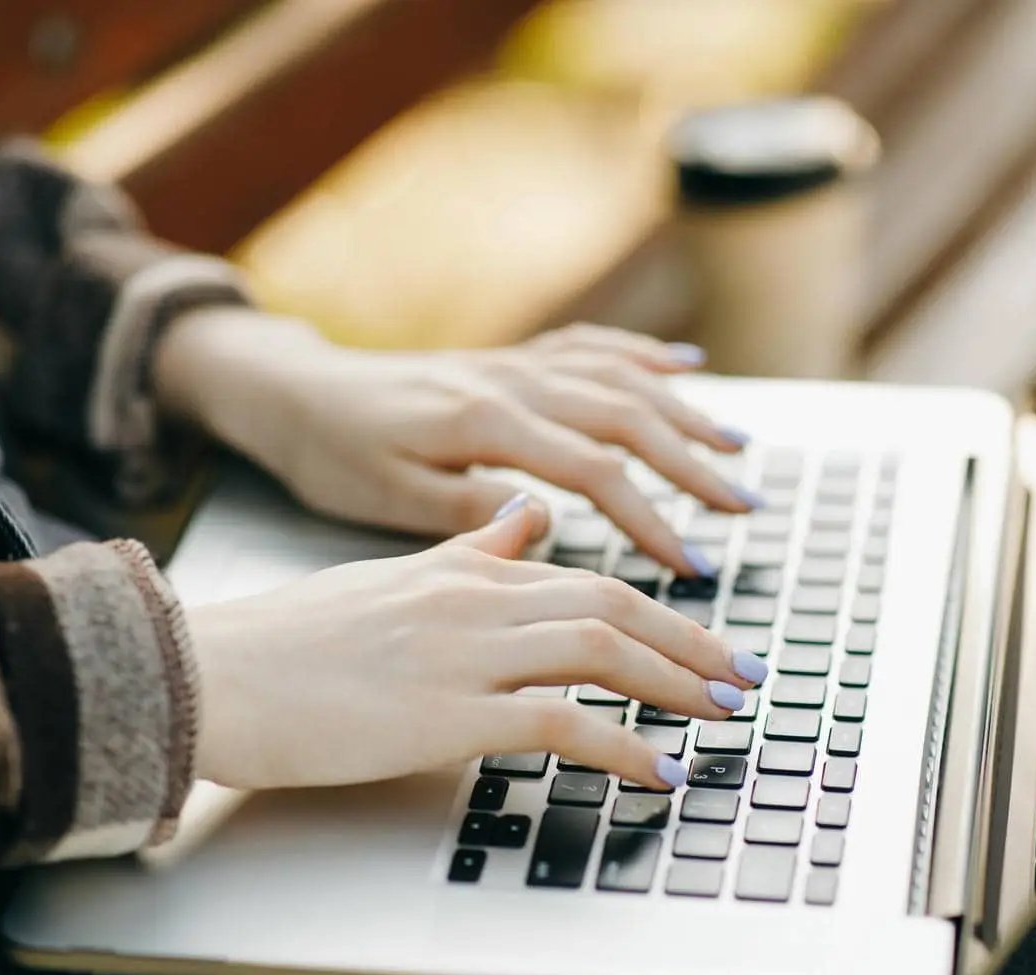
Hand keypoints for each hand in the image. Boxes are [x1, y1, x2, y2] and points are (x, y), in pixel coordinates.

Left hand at [153, 309, 761, 574]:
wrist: (289, 388)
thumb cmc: (328, 452)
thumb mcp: (380, 496)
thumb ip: (465, 511)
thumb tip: (543, 521)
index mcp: (482, 422)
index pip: (594, 472)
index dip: (652, 521)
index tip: (693, 567)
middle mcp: (509, 381)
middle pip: (627, 417)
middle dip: (694, 466)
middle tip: (746, 512)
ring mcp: (512, 364)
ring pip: (620, 377)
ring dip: (686, 411)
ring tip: (739, 449)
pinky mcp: (507, 360)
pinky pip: (589, 347)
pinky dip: (644, 356)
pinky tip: (685, 368)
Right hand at [188, 498, 768, 790]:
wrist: (213, 673)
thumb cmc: (292, 640)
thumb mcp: (391, 578)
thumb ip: (470, 551)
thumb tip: (528, 518)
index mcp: (464, 570)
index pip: (586, 579)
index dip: (660, 610)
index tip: (705, 640)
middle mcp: (475, 599)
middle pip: (612, 607)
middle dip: (691, 643)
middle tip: (745, 676)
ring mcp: (463, 654)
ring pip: (599, 650)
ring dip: (676, 684)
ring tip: (724, 714)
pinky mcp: (445, 713)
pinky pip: (559, 722)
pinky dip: (621, 744)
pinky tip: (660, 769)